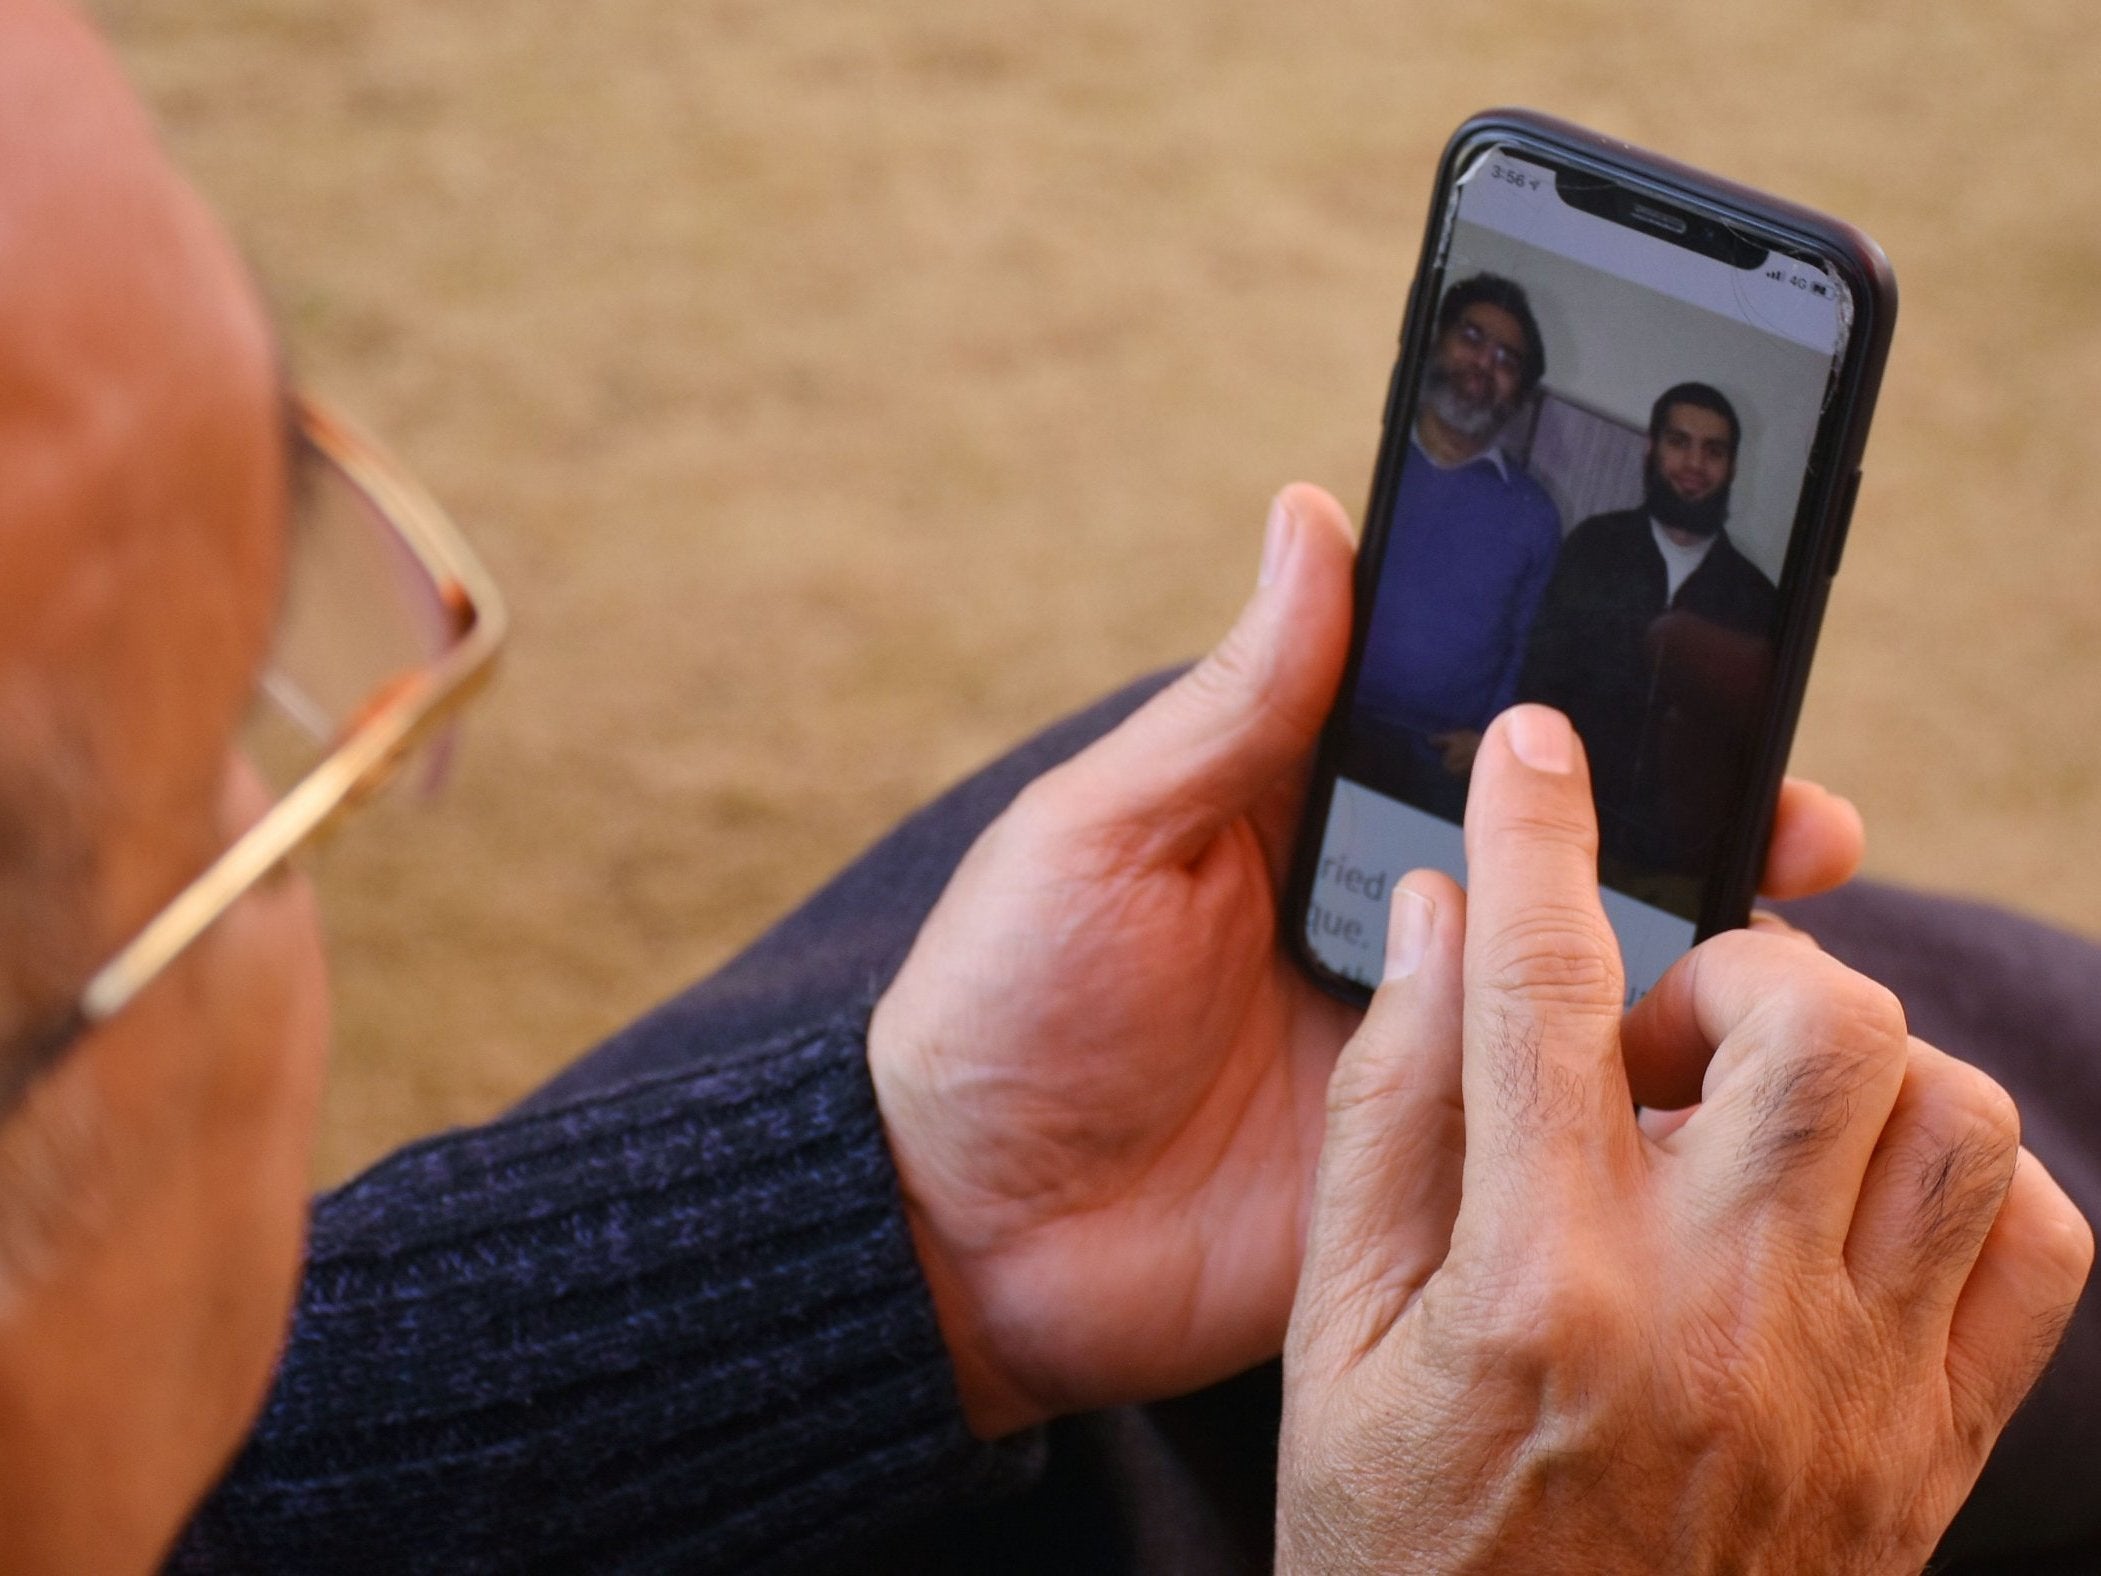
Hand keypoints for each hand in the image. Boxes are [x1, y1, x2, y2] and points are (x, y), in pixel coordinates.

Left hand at [869, 486, 1867, 1437]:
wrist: (965, 1233)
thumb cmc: (1007, 1003)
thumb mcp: (1108, 828)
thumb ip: (1239, 700)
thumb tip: (1314, 511)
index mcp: (1316, 818)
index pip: (1475, 737)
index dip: (1583, 693)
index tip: (1697, 647)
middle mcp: (1391, 922)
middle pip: (1562, 855)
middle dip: (1686, 819)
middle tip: (1793, 803)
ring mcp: (1421, 1046)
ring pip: (1590, 983)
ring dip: (1695, 949)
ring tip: (1791, 918)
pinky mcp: (1436, 1169)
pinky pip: (1558, 1123)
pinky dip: (1645, 1092)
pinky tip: (1737, 1065)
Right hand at [1277, 707, 2093, 1573]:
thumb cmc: (1402, 1549)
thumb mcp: (1330, 1341)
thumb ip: (1387, 1118)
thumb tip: (1443, 928)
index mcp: (1538, 1290)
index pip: (1545, 992)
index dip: (1539, 835)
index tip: (1536, 748)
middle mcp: (1718, 1323)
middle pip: (1812, 1020)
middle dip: (1730, 970)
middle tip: (1652, 1032)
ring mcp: (1850, 1390)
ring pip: (1946, 1110)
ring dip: (1846, 1064)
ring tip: (1748, 1117)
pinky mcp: (1930, 1448)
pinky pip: (2035, 1243)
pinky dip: (1962, 1177)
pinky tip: (1849, 1203)